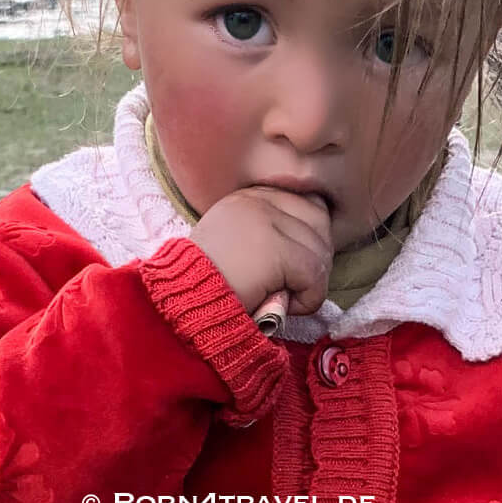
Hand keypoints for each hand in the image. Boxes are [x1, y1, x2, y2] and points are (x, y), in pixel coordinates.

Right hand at [191, 187, 333, 316]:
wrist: (181, 304)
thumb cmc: (207, 284)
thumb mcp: (236, 245)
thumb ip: (269, 233)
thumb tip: (316, 241)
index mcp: (248, 197)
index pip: (307, 203)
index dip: (308, 240)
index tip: (290, 268)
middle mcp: (257, 201)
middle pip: (320, 221)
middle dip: (316, 258)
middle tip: (292, 285)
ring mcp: (266, 222)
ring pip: (320, 251)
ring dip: (310, 283)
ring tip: (281, 297)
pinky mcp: (275, 250)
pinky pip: (315, 276)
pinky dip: (308, 299)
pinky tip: (282, 306)